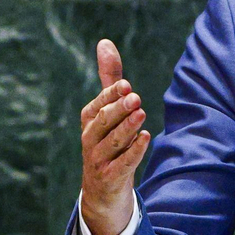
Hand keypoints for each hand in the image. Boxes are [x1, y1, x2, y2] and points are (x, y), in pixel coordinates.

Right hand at [79, 39, 149, 234]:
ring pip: (113, 142)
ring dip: (127, 128)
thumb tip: (105, 42)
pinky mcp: (110, 178)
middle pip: (104, 122)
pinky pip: (123, 164)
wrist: (102, 192)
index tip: (126, 85)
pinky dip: (133, 152)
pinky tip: (145, 139)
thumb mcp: (107, 112)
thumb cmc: (107, 144)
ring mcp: (98, 159)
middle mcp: (90, 138)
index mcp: (89, 120)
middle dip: (118, 109)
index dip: (111, 95)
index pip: (99, 104)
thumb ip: (109, 79)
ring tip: (141, 114)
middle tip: (135, 97)